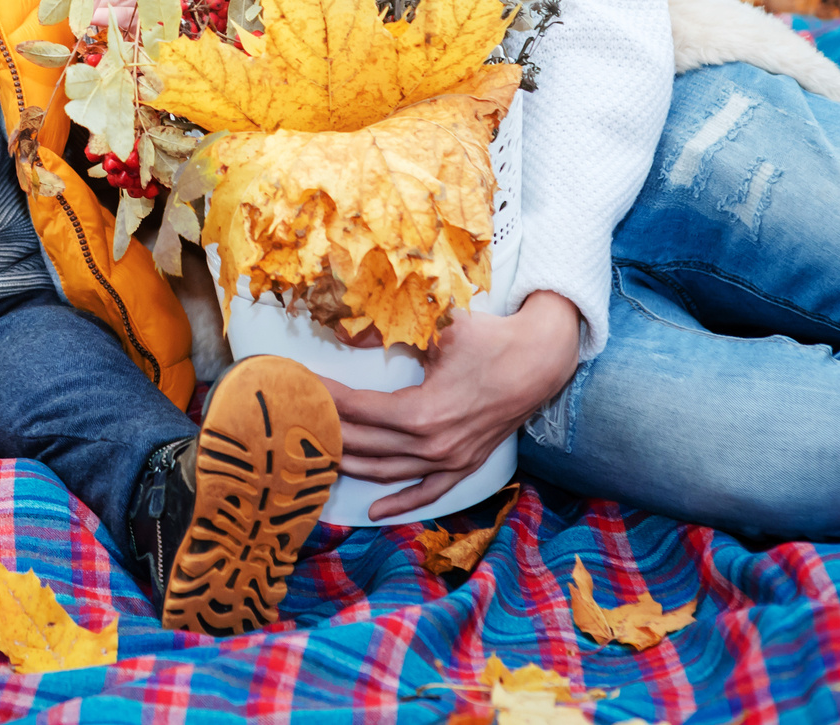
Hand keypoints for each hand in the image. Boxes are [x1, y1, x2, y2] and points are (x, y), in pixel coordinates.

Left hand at [323, 291, 580, 519]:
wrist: (540, 359)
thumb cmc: (488, 339)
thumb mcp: (436, 327)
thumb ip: (388, 331)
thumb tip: (346, 330)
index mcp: (420, 412)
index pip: (356, 408)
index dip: (325, 396)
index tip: (300, 385)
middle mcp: (432, 444)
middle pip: (364, 442)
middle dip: (328, 430)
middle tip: (298, 420)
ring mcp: (449, 459)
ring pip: (387, 471)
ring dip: (352, 465)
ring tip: (318, 457)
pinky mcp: (464, 465)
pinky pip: (428, 491)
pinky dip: (401, 502)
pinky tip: (375, 511)